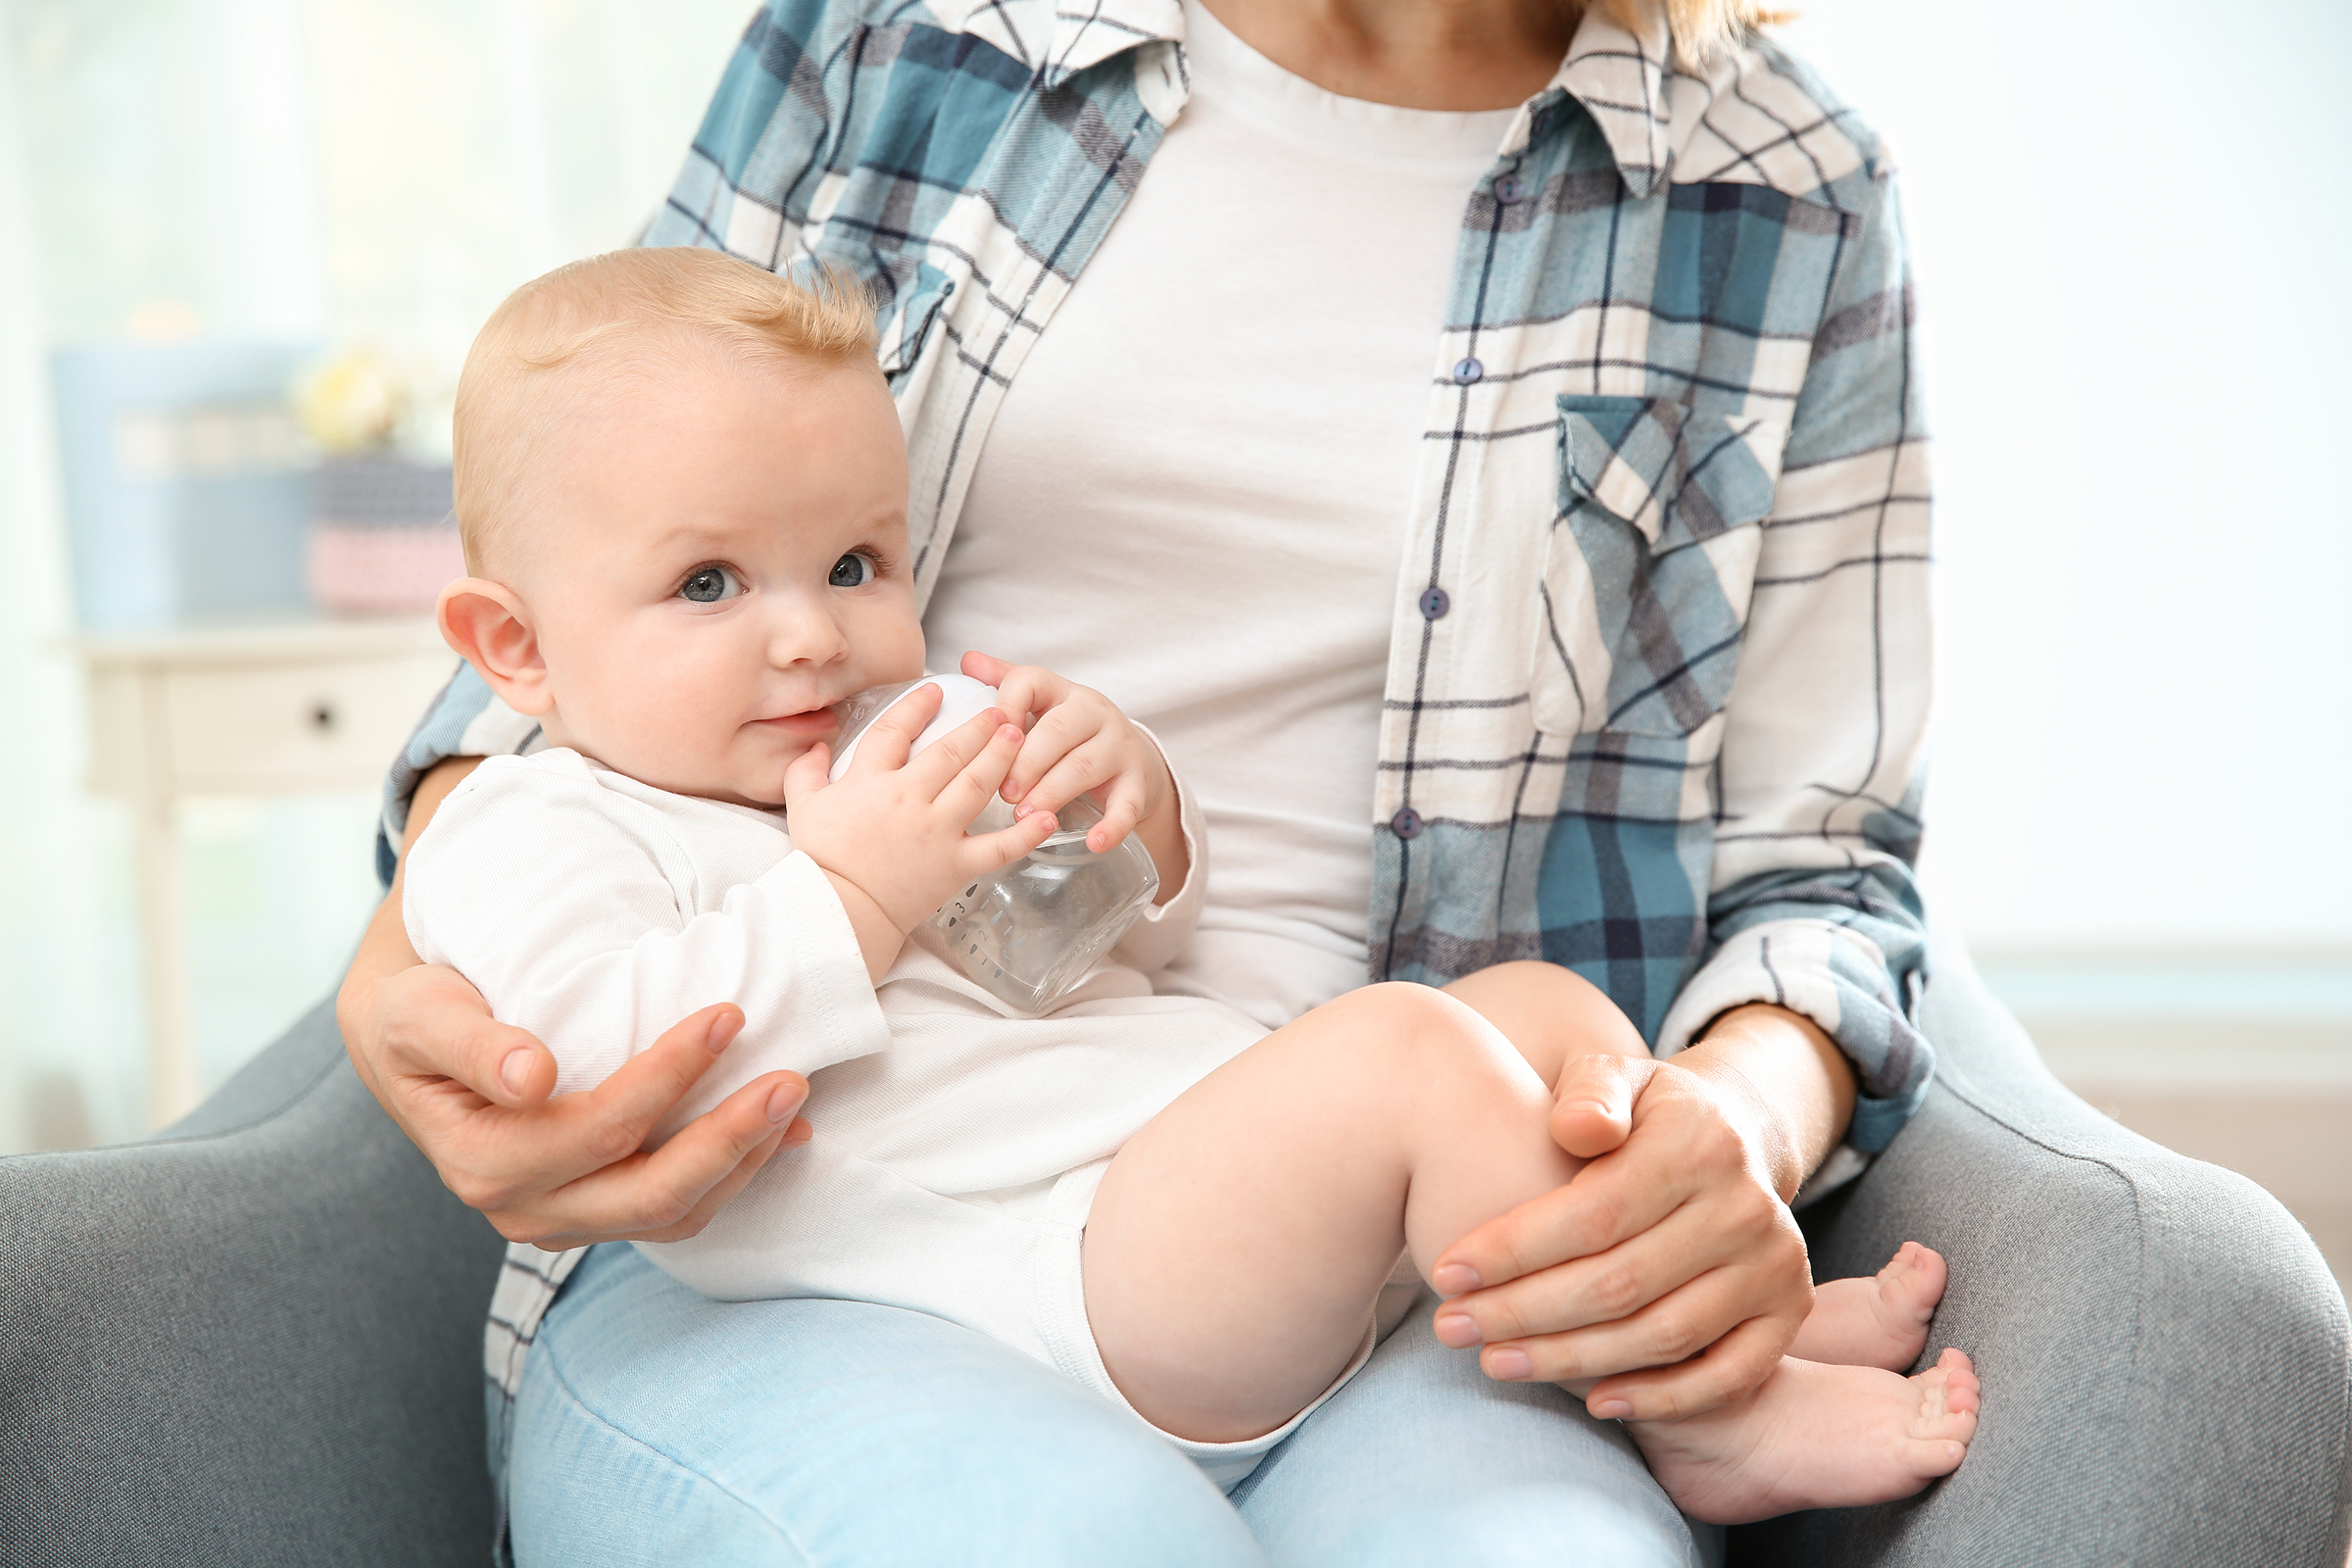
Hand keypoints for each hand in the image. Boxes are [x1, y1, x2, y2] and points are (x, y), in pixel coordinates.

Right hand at [341, 957, 812, 1249]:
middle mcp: (525, 1209)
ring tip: (794, 1099)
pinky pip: (677, 1211)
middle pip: (650, 1191)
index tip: (727, 1015)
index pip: (600, 1130)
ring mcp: (565, 1219)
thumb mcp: (422, 1014)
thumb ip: (472, 1043)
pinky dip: (735, 1176)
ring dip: (743, 1161)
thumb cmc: (419, 1015)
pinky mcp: (597, 1212)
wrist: (413, 1045)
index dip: (670, 1078)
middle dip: (730, 1137)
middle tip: (792, 1076)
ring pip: (674, 1213)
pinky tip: (783, 1135)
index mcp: (483, 1162)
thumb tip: (532, 1076)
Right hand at [782, 682, 1057, 934]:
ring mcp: (937, 831)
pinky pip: (999, 847)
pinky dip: (1027, 834)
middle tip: (999, 709)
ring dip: (1002, 756)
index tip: (936, 690)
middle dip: (978, 726)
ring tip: (1020, 735)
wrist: (839, 913)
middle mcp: (910, 799)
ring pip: (978, 784)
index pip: (897, 730)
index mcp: (871, 781)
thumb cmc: (822, 860)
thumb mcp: (802, 808)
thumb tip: (816, 744)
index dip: (918, 705)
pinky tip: (1048, 817)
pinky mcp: (957, 865)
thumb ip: (805, 771)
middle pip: (950, 751)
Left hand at [960, 650, 1179, 863]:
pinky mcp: (1137, 782)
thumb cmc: (1067, 732)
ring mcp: (1119, 746)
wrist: (1127, 756)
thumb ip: (1004, 684)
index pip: (1030, 681)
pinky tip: (1093, 842)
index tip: (986, 735)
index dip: (1006, 705)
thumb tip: (967, 659)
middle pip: (1058, 729)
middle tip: (1002, 792)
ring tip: (1026, 816)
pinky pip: (1128, 805)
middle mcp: (1094, 712)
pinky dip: (1112, 826)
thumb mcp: (1039, 705)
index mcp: (1062, 691)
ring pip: (1085, 766)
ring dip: (1053, 792)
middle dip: (1026, 762)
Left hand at [1427, 1009, 1849, 1420]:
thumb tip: (1577, 1126)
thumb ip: (1590, 1093)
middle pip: (1620, 1283)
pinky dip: (1661, 1399)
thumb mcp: (1614, 1078)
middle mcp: (1748, 1206)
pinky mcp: (1788, 1312)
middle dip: (1523, 1313)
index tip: (1445, 1272)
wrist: (1734, 1137)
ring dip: (1572, 1361)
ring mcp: (1775, 1264)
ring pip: (1663, 1336)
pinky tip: (1592, 1402)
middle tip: (1452, 1327)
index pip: (1593, 1214)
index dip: (1514, 1250)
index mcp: (1699, 1143)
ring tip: (1496, 1363)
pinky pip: (1726, 1376)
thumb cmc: (1642, 1114)